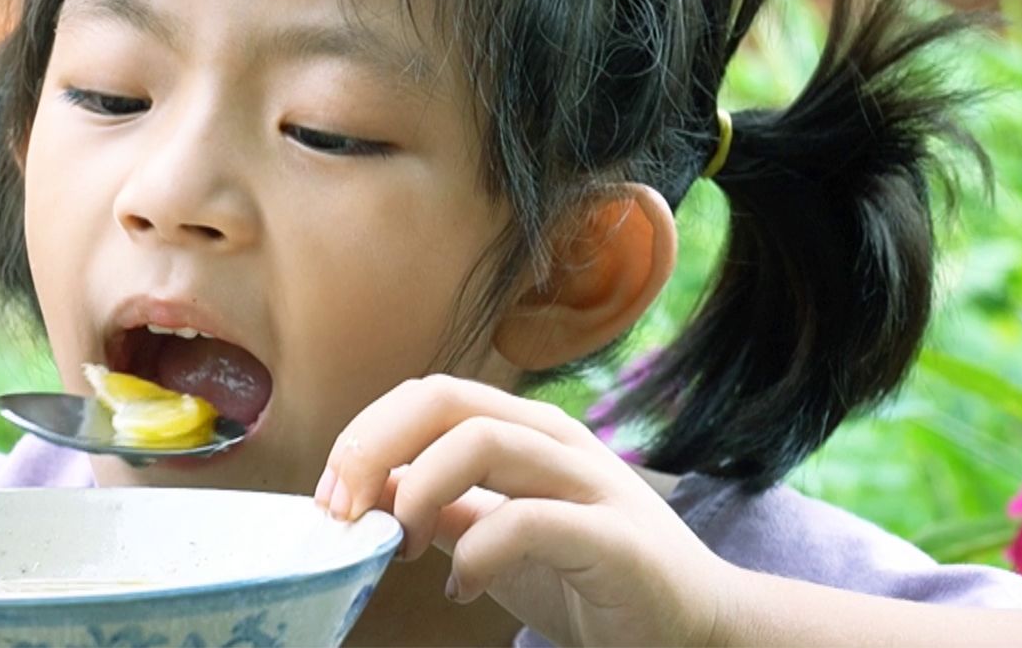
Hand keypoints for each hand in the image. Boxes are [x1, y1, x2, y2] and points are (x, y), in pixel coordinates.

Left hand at [316, 374, 739, 647]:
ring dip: (421, 490)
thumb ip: (443, 507)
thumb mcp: (496, 534)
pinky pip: (530, 520)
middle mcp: (554, 440)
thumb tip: (370, 491)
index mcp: (523, 431)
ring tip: (406, 545)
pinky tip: (464, 587)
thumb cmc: (585, 575)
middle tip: (344, 511)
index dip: (367, 434)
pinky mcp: (615, 537)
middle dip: (376, 446)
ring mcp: (589, 481)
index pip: (427, 396)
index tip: (332, 496)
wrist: (689, 626)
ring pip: (484, 441)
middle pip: (445, 400)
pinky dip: (479, 553)